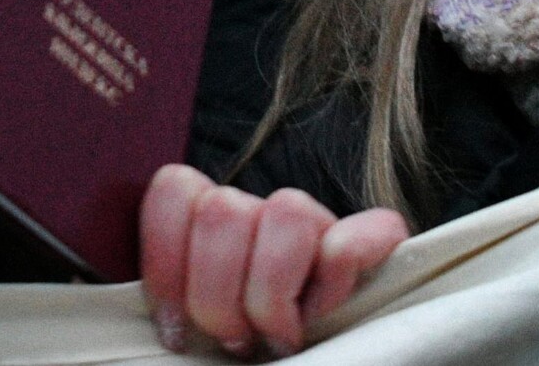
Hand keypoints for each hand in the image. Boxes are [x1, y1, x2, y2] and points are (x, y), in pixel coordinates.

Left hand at [141, 165, 408, 357]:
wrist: (332, 355)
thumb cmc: (251, 348)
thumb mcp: (200, 326)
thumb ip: (175, 301)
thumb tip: (158, 318)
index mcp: (217, 221)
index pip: (175, 189)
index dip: (166, 264)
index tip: (176, 330)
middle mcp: (265, 211)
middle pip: (222, 210)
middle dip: (218, 298)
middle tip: (235, 342)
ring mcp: (322, 220)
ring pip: (285, 211)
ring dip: (271, 294)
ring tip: (275, 339)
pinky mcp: (379, 237)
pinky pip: (348, 242)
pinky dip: (331, 287)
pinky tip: (319, 319)